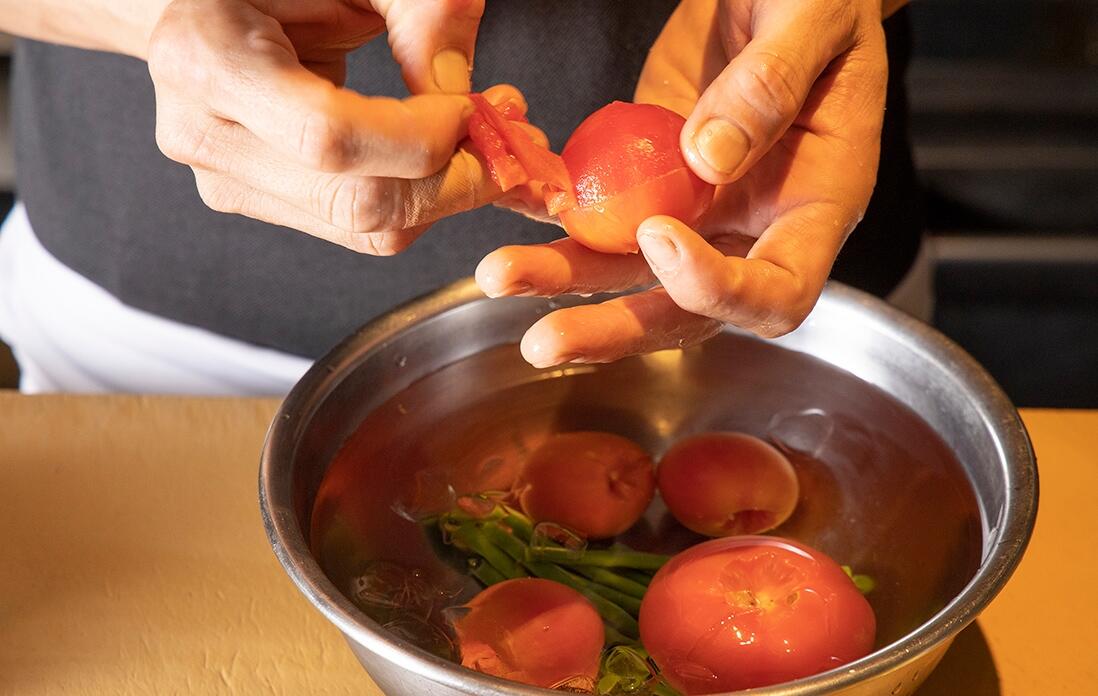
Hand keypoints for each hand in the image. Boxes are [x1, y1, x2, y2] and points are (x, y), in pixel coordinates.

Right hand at [148, 0, 512, 253]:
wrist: (196, 4)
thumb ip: (420, 9)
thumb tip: (461, 88)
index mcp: (209, 59)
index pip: (330, 137)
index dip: (420, 137)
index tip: (472, 109)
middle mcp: (206, 134)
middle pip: (357, 204)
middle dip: (454, 182)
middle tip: (505, 140)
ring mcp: (227, 179)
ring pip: (365, 229)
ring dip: (444, 196)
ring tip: (479, 140)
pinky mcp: (256, 201)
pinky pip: (356, 224)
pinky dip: (415, 199)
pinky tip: (438, 156)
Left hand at [477, 0, 886, 366]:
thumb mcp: (814, 17)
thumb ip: (772, 84)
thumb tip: (708, 158)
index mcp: (817, 203)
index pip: (777, 293)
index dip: (717, 289)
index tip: (659, 235)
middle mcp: (754, 223)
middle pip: (687, 309)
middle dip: (614, 327)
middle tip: (544, 340)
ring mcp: (699, 208)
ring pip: (630, 272)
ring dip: (565, 280)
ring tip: (502, 275)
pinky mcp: (650, 179)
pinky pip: (602, 214)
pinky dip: (556, 220)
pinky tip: (514, 214)